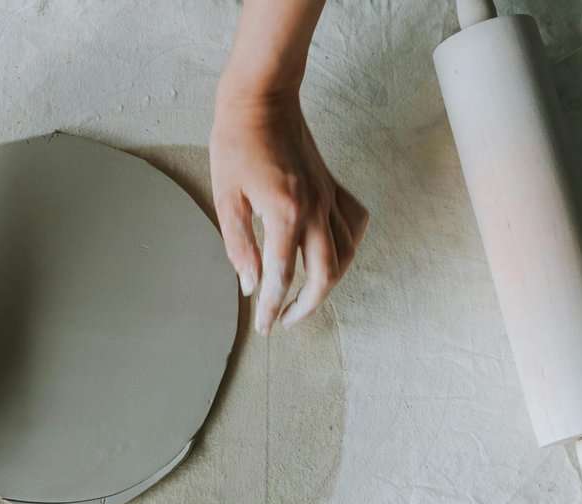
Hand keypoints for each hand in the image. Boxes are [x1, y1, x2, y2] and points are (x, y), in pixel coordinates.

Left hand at [210, 87, 367, 334]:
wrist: (262, 99)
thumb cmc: (237, 143)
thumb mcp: (226, 198)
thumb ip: (240, 245)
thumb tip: (251, 284)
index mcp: (285, 212)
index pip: (283, 275)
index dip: (273, 307)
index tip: (265, 326)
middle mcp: (315, 208)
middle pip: (326, 274)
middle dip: (306, 305)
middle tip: (285, 320)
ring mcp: (328, 197)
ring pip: (346, 253)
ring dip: (329, 283)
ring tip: (306, 297)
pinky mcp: (332, 186)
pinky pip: (355, 223)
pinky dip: (349, 246)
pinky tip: (331, 255)